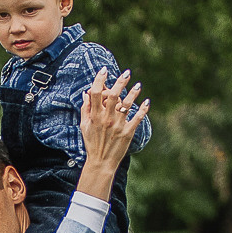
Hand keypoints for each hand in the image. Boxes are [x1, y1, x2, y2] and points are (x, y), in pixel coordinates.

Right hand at [76, 68, 147, 198]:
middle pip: (113, 95)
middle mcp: (106, 119)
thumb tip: (85, 93)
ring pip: (127, 104)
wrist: (101, 162)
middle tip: (126, 72)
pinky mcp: (127, 132)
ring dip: (134, 93)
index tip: (104, 70)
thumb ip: (85, 109)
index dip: (99, 79)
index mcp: (94, 116)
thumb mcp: (84, 126)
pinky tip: (147, 102)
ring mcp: (118, 125)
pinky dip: (143, 109)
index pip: (95, 93)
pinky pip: (137, 118)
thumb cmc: (92, 143)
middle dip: (120, 82)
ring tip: (138, 85)